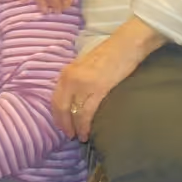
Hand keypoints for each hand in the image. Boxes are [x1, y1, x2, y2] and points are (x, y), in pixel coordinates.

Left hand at [51, 21, 162, 140]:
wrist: (126, 44)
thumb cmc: (110, 55)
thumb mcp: (85, 66)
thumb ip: (76, 80)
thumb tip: (75, 98)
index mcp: (66, 72)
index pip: (55, 98)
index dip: (56, 114)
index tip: (61, 125)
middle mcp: (70, 78)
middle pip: (60, 107)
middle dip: (63, 123)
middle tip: (68, 135)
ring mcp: (83, 83)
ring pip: (73, 112)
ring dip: (75, 127)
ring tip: (79, 137)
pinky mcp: (98, 88)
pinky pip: (86, 112)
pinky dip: (84, 125)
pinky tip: (86, 132)